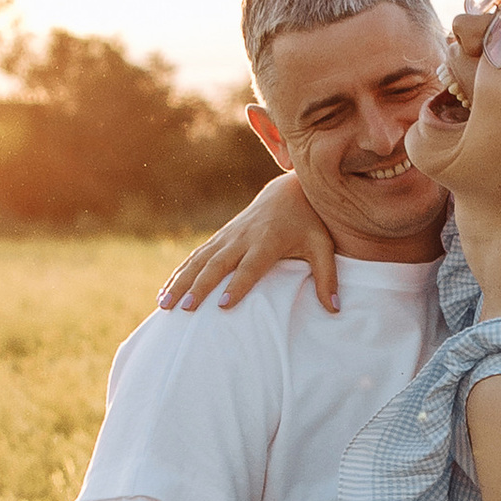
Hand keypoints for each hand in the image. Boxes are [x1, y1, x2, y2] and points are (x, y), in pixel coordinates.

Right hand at [159, 171, 340, 313]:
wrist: (287, 192)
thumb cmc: (309, 223)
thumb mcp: (323, 246)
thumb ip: (328, 277)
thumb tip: (335, 309)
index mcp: (268, 240)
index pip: (251, 266)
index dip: (238, 285)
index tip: (223, 305)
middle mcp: (243, 237)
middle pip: (217, 264)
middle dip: (200, 286)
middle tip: (186, 307)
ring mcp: (228, 236)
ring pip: (199, 260)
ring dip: (180, 281)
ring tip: (165, 304)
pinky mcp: (220, 237)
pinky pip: (195, 256)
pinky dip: (178, 274)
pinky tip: (165, 292)